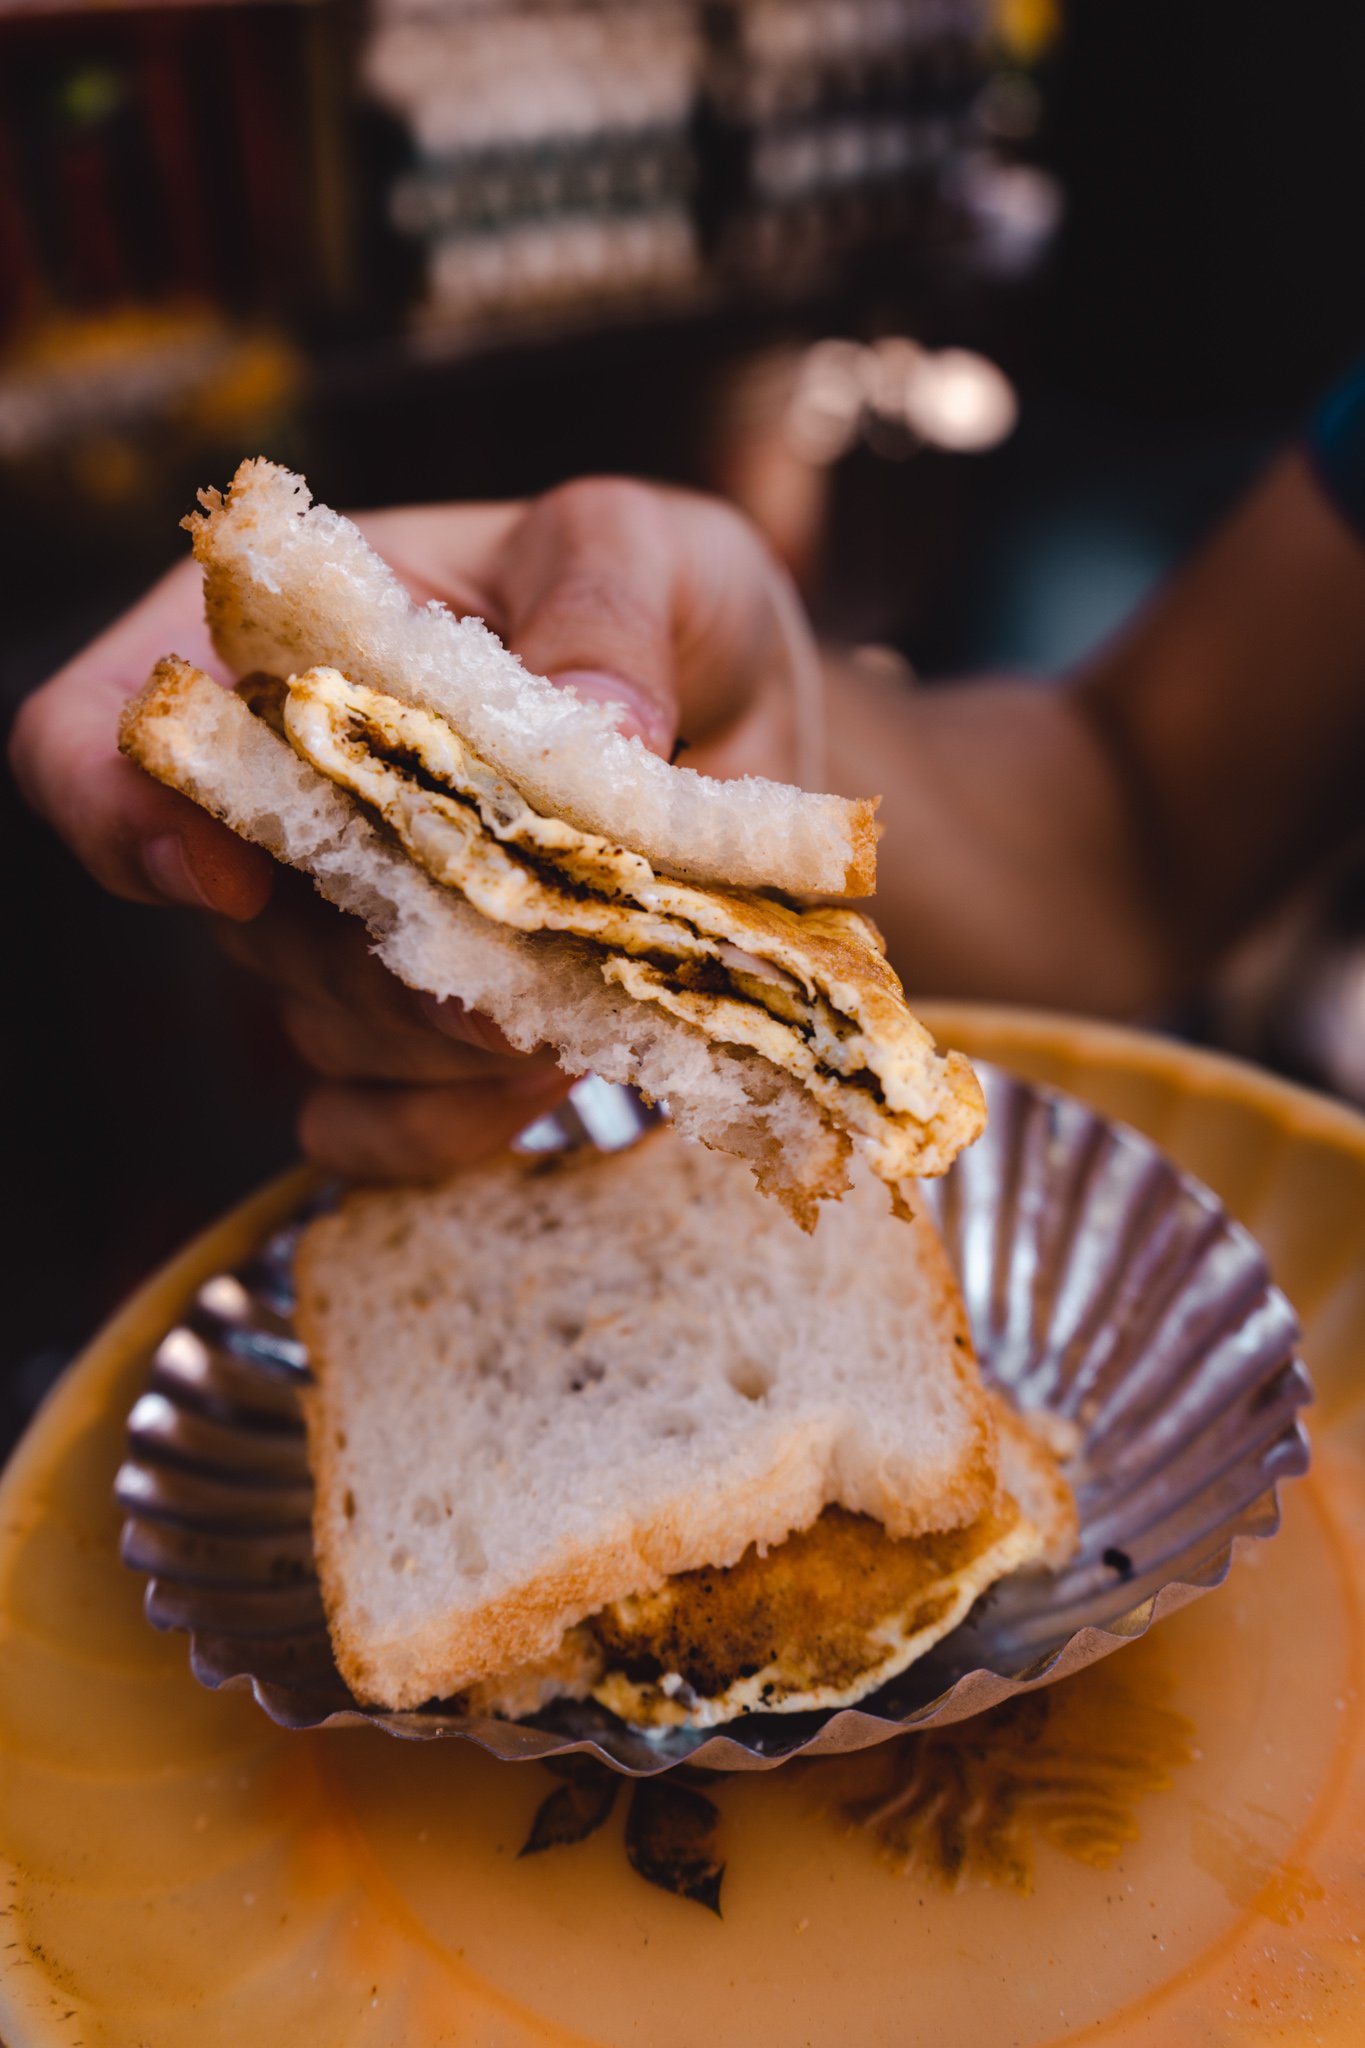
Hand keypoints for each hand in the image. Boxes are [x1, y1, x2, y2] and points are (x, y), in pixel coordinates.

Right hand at [10, 479, 810, 1177]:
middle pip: (237, 921)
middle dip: (384, 950)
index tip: (232, 870)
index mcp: (270, 643)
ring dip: (452, 1032)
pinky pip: (371, 1128)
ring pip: (322, 1028)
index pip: (89, 735)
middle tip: (539, 942)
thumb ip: (604, 606)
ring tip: (594, 982)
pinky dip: (451, 1122)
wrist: (738, 717)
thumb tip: (592, 724)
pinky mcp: (409, 1040)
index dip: (120, 814)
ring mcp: (332, 933)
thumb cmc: (655, 601)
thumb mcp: (642, 545)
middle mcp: (275, 798)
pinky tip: (547, 1073)